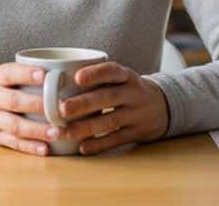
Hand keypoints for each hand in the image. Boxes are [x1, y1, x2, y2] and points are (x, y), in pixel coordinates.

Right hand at [0, 62, 54, 155]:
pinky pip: (12, 142)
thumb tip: (64, 71)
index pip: (10, 73)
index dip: (26, 74)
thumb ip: (26, 73)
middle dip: (38, 105)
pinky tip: (45, 149)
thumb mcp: (4, 74)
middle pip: (14, 101)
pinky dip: (29, 146)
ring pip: (14, 125)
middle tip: (61, 108)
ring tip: (56, 132)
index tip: (45, 75)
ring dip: (36, 130)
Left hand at [53, 61, 169, 154]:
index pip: (112, 71)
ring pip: (110, 120)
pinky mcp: (137, 132)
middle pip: (108, 97)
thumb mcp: (121, 78)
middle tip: (61, 109)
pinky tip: (82, 147)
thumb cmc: (128, 90)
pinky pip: (117, 139)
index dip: (95, 73)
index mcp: (127, 76)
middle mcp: (133, 93)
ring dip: (86, 127)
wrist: (164, 106)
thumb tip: (54, 80)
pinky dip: (100, 144)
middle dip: (84, 103)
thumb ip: (98, 78)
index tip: (76, 77)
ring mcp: (137, 114)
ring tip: (65, 132)